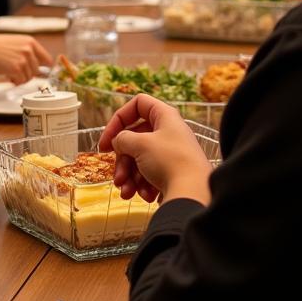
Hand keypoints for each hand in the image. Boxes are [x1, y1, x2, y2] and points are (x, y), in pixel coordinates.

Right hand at [0, 33, 50, 84]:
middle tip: (17, 71)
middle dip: (28, 73)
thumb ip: (29, 52)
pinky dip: (15, 81)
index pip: (47, 59)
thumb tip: (40, 66)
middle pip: (37, 70)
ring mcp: (24, 60)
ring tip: (10, 71)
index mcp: (30, 42)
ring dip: (20, 77)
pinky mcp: (17, 69)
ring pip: (29, 77)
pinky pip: (21, 81)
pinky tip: (8, 75)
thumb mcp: (16, 43)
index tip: (42, 71)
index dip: (44, 67)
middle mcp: (29, 50)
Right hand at [98, 94, 212, 204]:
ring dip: (129, 177)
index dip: (118, 120)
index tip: (107, 140)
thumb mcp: (139, 145)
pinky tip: (144, 196)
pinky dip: (143, 184)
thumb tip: (118, 141)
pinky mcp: (174, 172)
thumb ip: (122, 138)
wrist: (194, 194)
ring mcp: (172, 152)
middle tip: (117, 176)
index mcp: (165, 116)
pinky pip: (151, 173)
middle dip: (122, 160)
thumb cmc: (168, 161)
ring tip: (127, 192)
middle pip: (135, 138)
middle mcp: (169, 132)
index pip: (137, 104)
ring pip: (140, 159)